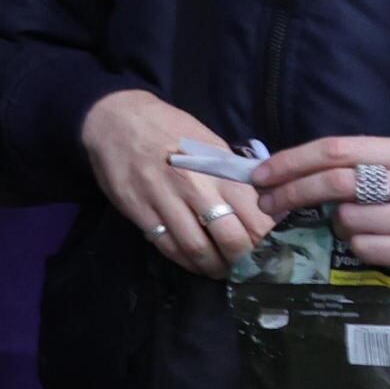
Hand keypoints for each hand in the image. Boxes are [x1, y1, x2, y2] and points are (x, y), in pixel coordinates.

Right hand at [84, 87, 270, 274]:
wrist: (116, 118)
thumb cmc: (171, 130)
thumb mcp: (211, 144)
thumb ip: (236, 177)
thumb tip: (266, 207)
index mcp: (219, 170)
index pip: (256, 217)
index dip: (268, 241)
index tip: (272, 253)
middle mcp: (194, 186)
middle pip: (230, 239)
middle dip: (244, 262)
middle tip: (248, 268)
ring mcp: (163, 199)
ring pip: (197, 249)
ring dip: (214, 267)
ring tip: (221, 270)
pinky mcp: (138, 210)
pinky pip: (166, 245)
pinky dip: (185, 261)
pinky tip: (194, 262)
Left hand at [255, 137, 389, 296]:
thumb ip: (360, 167)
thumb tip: (285, 172)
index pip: (339, 149)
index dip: (292, 161)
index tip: (260, 175)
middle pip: (337, 181)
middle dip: (292, 192)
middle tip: (268, 203)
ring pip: (349, 219)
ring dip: (337, 227)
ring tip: (355, 229)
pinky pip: (367, 248)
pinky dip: (359, 249)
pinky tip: (377, 248)